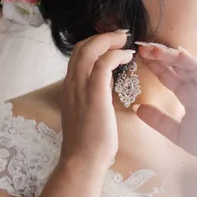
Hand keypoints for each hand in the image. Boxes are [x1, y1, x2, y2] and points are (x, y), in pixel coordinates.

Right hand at [59, 30, 132, 169]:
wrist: (83, 160)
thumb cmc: (89, 141)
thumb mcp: (87, 111)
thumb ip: (92, 94)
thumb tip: (104, 83)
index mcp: (69, 87)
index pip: (78, 55)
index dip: (94, 44)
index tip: (111, 42)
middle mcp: (71, 83)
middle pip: (81, 47)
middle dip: (102, 37)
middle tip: (120, 36)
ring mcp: (80, 87)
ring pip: (89, 50)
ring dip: (108, 40)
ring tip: (124, 41)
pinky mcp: (94, 93)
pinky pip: (103, 63)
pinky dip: (116, 54)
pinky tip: (127, 57)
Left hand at [135, 43, 196, 165]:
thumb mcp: (178, 133)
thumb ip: (159, 121)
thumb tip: (137, 109)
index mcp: (187, 94)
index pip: (168, 75)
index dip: (154, 66)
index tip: (138, 56)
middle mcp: (196, 86)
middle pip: (175, 66)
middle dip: (158, 56)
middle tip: (141, 46)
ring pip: (186, 65)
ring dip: (170, 55)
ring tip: (153, 48)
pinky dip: (191, 62)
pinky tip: (179, 54)